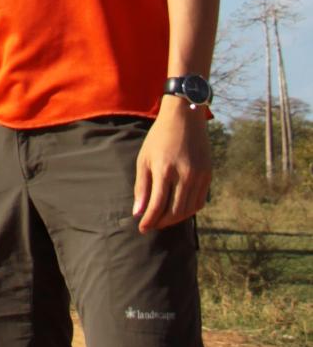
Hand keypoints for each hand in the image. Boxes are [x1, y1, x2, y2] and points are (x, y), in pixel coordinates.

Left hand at [133, 106, 211, 232]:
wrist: (184, 118)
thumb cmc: (159, 138)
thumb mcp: (144, 159)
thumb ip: (141, 187)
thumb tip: (138, 213)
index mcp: (164, 170)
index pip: (157, 206)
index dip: (149, 221)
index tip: (142, 228)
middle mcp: (184, 175)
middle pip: (175, 212)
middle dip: (161, 223)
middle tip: (152, 225)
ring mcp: (198, 176)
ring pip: (188, 210)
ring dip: (175, 219)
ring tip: (163, 219)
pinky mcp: (208, 176)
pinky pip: (199, 202)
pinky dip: (188, 210)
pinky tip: (178, 210)